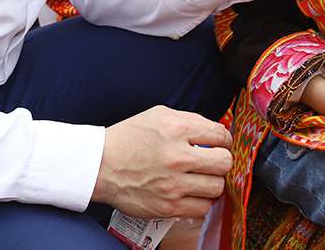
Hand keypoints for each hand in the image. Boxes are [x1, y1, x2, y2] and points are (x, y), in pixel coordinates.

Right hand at [93, 106, 232, 218]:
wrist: (100, 165)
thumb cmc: (128, 139)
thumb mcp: (158, 115)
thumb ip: (190, 120)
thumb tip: (217, 131)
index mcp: (176, 129)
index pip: (221, 135)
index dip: (224, 140)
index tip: (219, 144)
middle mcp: (177, 157)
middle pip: (224, 162)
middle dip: (221, 161)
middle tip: (212, 162)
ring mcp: (174, 184)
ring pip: (216, 187)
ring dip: (211, 182)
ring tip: (200, 178)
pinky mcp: (168, 207)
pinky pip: (202, 208)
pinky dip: (200, 201)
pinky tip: (190, 193)